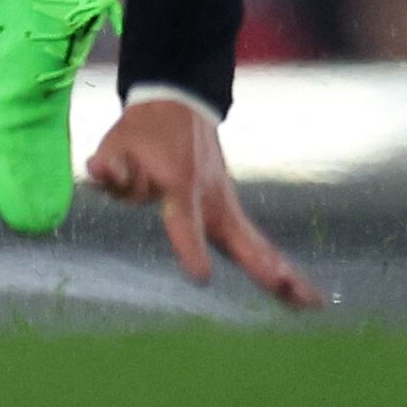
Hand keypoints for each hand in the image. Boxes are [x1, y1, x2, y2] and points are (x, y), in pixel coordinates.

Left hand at [84, 94, 314, 309]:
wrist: (177, 103)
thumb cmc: (141, 132)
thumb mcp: (118, 145)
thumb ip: (111, 165)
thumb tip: (95, 169)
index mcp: (182, 186)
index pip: (184, 222)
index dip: (191, 248)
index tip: (202, 277)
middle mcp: (212, 199)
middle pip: (240, 240)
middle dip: (261, 265)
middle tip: (282, 285)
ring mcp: (227, 206)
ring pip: (256, 245)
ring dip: (283, 272)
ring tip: (311, 303)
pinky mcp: (231, 211)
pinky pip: (257, 244)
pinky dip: (279, 265)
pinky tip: (302, 294)